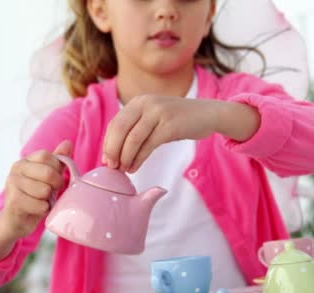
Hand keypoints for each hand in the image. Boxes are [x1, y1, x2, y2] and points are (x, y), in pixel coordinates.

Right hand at [0, 140, 72, 239]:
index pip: (46, 156)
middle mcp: (16, 168)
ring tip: (41, 201)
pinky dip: (43, 210)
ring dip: (48, 200)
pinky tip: (37, 209)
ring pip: (44, 190)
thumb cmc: (35, 197)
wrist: (16, 221)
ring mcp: (12, 184)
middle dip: (55, 185)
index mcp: (25, 160)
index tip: (57, 179)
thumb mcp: (49, 178)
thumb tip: (68, 143)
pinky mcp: (13, 200)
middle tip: (51, 192)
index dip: (57, 169)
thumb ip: (58, 161)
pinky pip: (39, 204)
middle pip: (47, 172)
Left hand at [102, 95, 217, 172]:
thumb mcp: (153, 117)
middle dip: (112, 151)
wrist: (207, 114)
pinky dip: (138, 159)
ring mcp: (158, 113)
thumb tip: (114, 152)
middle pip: (119, 130)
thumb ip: (136, 127)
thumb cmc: (178, 120)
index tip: (106, 159)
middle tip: (112, 167)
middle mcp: (145, 103)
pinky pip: (148, 145)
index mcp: (138, 102)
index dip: (107, 143)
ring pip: (132, 139)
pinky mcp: (169, 125)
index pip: (115, 123)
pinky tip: (135, 167)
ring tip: (124, 169)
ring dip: (125, 158)